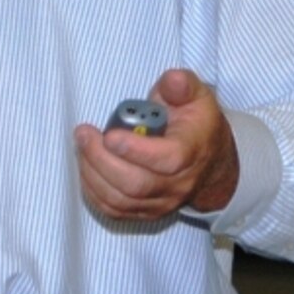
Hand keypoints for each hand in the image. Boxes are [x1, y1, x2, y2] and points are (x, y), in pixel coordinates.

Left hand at [75, 68, 238, 221]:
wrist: (210, 162)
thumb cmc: (197, 126)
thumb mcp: (197, 96)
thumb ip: (182, 85)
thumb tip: (173, 80)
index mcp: (192, 152)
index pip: (166, 160)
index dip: (135, 150)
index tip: (110, 134)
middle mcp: (178, 184)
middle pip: (136, 184)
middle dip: (102, 159)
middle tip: (84, 134)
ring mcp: (161, 202)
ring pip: (120, 200)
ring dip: (93, 173)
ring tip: (82, 146)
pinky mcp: (145, 212)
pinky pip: (113, 210)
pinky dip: (93, 191)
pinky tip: (87, 167)